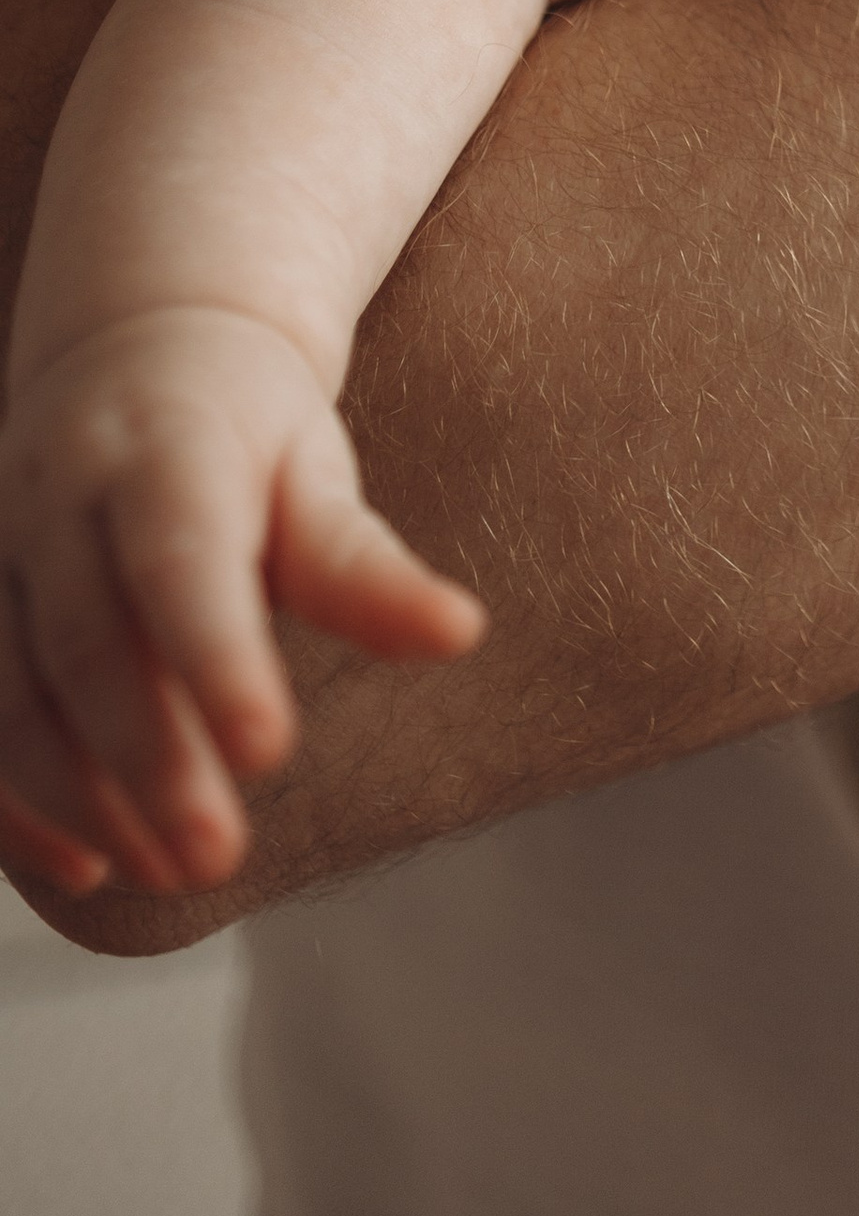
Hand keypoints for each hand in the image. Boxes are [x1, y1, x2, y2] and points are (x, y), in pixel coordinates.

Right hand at [0, 308, 484, 897]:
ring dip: (83, 799)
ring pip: (12, 695)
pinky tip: (87, 867)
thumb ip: (365, 566)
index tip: (269, 751)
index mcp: (160, 449)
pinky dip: (14, 808)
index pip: (179, 563)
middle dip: (147, 761)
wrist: (137, 345)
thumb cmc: (246, 424)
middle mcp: (57, 499)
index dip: (216, 660)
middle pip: (86, 645)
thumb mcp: (314, 470)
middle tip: (217, 855)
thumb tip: (458, 633)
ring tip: (175, 871)